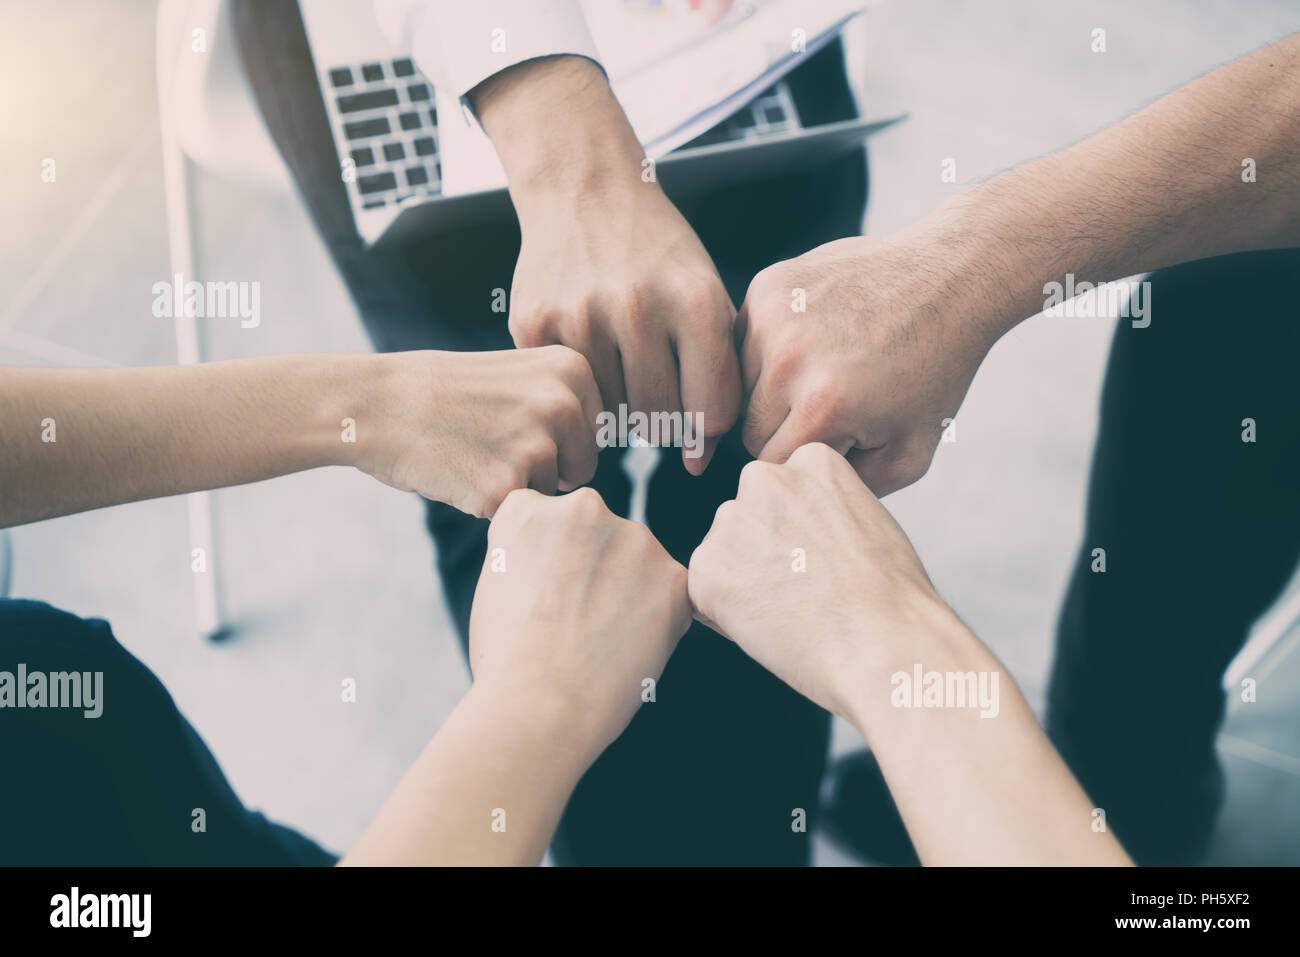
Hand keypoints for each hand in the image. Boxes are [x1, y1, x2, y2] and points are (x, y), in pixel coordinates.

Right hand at [354, 346, 601, 517]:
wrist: (379, 404)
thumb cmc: (450, 395)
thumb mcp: (524, 375)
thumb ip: (573, 401)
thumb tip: (620, 441)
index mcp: (574, 369)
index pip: (596, 434)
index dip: (554, 440)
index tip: (510, 420)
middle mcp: (564, 403)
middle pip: (582, 470)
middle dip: (543, 471)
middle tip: (489, 442)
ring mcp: (536, 445)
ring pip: (551, 496)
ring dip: (517, 489)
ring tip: (474, 455)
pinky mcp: (507, 488)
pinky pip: (518, 518)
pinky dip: (489, 507)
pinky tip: (460, 475)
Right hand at [470, 487, 691, 755]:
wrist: (538, 707)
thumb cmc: (507, 661)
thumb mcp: (495, 584)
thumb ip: (532, 555)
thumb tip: (560, 562)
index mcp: (530, 509)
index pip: (552, 520)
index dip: (553, 565)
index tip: (546, 597)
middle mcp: (584, 508)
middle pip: (601, 536)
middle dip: (596, 572)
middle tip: (578, 622)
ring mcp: (633, 538)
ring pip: (639, 563)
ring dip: (629, 593)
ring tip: (601, 640)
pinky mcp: (672, 575)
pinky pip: (671, 594)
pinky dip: (658, 621)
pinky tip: (628, 647)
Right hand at [509, 168, 737, 473]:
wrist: (586, 191)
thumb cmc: (659, 256)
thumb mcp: (705, 298)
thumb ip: (718, 378)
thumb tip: (696, 464)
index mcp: (695, 302)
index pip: (711, 413)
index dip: (707, 422)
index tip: (695, 404)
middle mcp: (638, 308)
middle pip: (660, 419)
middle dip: (663, 416)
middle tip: (655, 386)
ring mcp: (580, 317)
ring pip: (611, 415)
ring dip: (621, 406)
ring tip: (623, 366)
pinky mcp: (534, 324)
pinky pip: (567, 392)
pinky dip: (581, 388)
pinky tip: (590, 353)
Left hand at [688, 442, 956, 717]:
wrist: (884, 643)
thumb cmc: (889, 597)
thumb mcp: (867, 519)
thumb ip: (821, 509)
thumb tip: (796, 529)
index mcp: (809, 460)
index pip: (781, 492)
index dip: (796, 533)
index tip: (817, 557)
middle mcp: (762, 480)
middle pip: (747, 517)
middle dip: (762, 551)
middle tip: (801, 588)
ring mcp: (731, 522)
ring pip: (723, 554)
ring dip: (743, 581)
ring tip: (791, 610)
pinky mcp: (706, 569)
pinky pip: (704, 593)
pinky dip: (726, 614)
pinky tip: (770, 625)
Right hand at [737, 233, 998, 494]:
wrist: (950, 277)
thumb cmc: (933, 369)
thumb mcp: (912, 451)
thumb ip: (855, 489)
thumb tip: (801, 496)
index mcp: (824, 407)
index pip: (775, 463)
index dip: (808, 458)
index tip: (841, 438)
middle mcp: (788, 360)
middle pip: (750, 429)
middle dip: (786, 428)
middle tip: (833, 405)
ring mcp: (772, 317)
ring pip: (741, 386)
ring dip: (772, 388)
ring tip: (823, 370)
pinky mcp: (766, 285)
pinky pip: (744, 342)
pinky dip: (769, 348)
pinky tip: (813, 339)